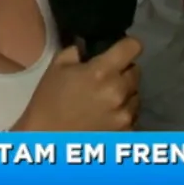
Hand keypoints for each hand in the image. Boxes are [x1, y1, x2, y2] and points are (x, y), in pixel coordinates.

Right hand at [15, 38, 141, 131]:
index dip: (128, 45)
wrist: (47, 139)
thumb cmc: (49, 101)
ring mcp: (125, 113)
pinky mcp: (127, 131)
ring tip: (106, 100)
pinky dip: (123, 113)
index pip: (133, 47)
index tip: (121, 49)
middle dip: (123, 72)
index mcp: (102, 71)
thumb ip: (76, 50)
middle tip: (106, 79)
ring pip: (136, 95)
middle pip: (136, 72)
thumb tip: (89, 45)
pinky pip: (133, 115)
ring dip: (125, 94)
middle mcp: (119, 91)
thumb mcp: (57, 67)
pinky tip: (107, 117)